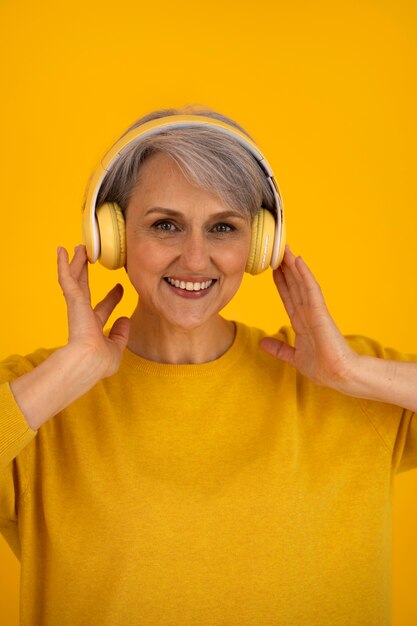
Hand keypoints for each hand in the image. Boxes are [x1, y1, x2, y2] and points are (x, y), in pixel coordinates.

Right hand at [57, 245, 129, 377]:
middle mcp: (83, 315)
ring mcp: (77, 307)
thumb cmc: (100, 361)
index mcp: (93, 327)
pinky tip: (61, 251)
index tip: (120, 288)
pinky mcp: (73, 300)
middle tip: (90, 260)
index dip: (113, 297)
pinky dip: (63, 264)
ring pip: (75, 279)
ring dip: (76, 263)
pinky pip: (66, 278)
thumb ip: (121, 334)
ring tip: (79, 247)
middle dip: (86, 273)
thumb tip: (125, 319)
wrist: (89, 360)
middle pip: (84, 288)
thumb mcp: (116, 348)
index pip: (104, 308)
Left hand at [259, 246, 357, 390]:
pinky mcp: (320, 312)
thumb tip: (263, 343)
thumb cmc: (322, 368)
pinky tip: (298, 262)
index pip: (289, 298)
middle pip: (294, 286)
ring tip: (285, 249)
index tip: (273, 269)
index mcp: (302, 323)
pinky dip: (305, 275)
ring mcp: (314, 311)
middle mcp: (307, 313)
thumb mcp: (294, 357)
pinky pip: (311, 290)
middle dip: (286, 269)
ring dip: (293, 266)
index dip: (281, 283)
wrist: (339, 375)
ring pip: (302, 283)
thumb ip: (279, 348)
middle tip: (277, 251)